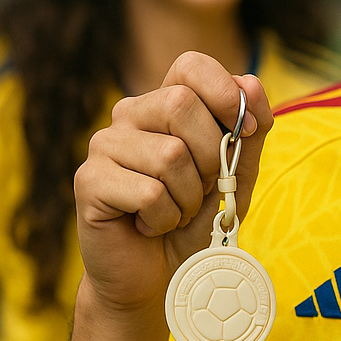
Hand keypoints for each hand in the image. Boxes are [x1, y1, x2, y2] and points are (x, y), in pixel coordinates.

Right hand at [74, 52, 273, 312]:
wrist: (163, 275)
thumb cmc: (199, 217)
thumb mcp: (239, 170)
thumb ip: (251, 129)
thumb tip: (251, 83)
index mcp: (165, 101)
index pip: (190, 65)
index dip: (224, 91)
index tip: (249, 128)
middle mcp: (130, 114)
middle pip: (181, 105)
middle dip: (210, 155)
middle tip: (202, 187)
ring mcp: (104, 145)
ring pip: (169, 154)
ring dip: (188, 195)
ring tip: (176, 210)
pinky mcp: (89, 181)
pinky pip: (149, 193)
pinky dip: (165, 218)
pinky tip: (151, 225)